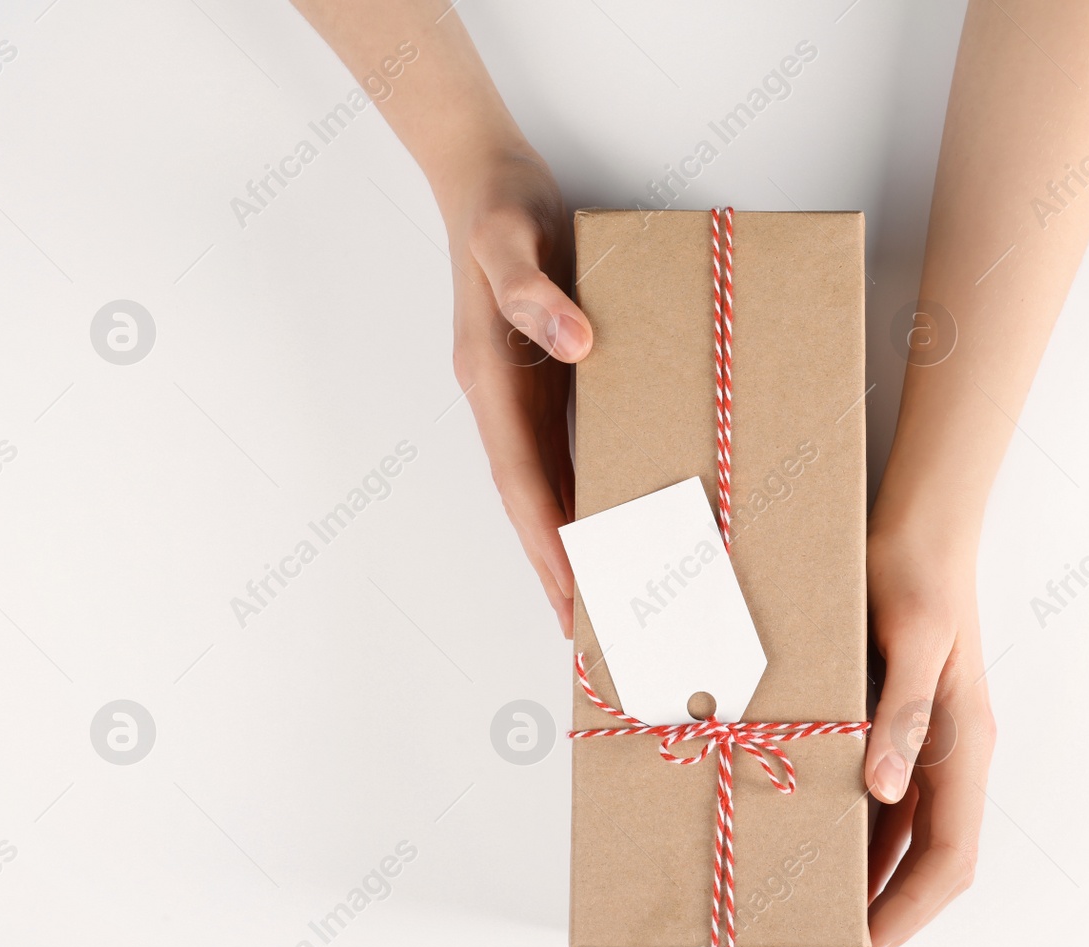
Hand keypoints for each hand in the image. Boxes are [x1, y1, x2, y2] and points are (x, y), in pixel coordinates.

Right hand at [440, 146, 590, 636]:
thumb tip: (574, 342)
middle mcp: (500, 401)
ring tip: (599, 600)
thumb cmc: (498, 206)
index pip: (522, 481)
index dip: (547, 541)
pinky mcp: (539, 380)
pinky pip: (557, 455)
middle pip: (529, 502)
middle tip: (589, 630)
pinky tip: (605, 521)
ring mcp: (516, 395)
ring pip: (542, 487)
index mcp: (490, 381)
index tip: (572, 595)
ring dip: (565, 544)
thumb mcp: (510, 238)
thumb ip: (533, 291)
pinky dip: (575, 497)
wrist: (483, 175)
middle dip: (556, 567)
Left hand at [841, 525, 994, 946]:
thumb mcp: (910, 640)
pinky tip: (827, 842)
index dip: (909, 909)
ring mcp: (933, 739)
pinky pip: (889, 795)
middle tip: (837, 944)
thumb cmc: (916, 575)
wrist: (920, 526)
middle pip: (933, 858)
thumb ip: (903, 716)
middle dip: (891, 908)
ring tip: (826, 907)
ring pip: (910, 832)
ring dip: (874, 875)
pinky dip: (863, 830)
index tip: (864, 944)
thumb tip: (887, 793)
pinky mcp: (906, 720)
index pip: (950, 856)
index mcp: (965, 743)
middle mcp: (955, 752)